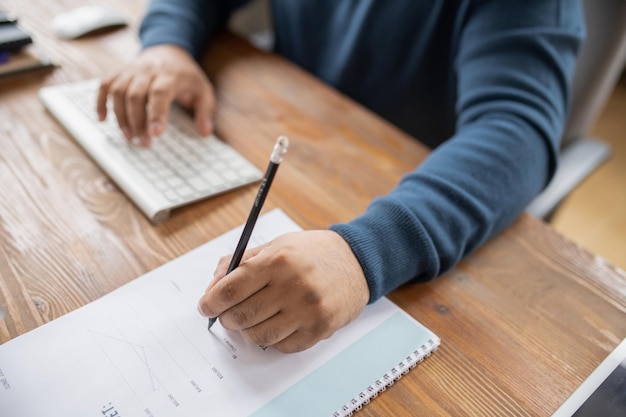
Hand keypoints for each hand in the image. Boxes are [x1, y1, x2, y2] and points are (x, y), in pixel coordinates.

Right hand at [96, 44, 214, 146]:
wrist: (169, 49)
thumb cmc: (186, 75)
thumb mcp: (203, 90)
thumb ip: (205, 112)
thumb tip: (205, 133)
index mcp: (170, 75)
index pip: (160, 93)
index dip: (156, 114)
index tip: (156, 134)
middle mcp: (147, 71)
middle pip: (135, 95)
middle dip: (137, 122)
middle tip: (144, 143)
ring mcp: (131, 71)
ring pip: (118, 91)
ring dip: (120, 117)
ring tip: (129, 137)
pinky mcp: (120, 73)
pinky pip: (105, 85)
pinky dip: (100, 102)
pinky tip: (103, 119)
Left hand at [198, 230, 369, 352]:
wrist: (356, 261)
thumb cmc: (312, 252)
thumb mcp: (276, 245)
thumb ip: (240, 263)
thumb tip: (213, 288)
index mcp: (277, 261)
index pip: (231, 289)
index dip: (211, 302)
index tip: (205, 307)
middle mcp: (292, 286)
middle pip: (241, 316)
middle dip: (227, 318)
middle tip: (228, 314)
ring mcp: (308, 310)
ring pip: (259, 336)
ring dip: (249, 331)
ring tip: (253, 320)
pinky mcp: (320, 329)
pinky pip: (283, 346)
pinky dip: (274, 339)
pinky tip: (278, 324)